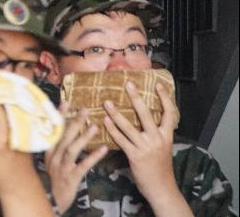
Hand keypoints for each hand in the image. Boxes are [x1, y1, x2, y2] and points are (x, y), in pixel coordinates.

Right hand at [45, 104, 107, 213]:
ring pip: (71, 150)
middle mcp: (53, 157)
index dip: (59, 116)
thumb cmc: (55, 179)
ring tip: (95, 127)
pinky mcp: (70, 178)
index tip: (66, 102)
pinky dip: (93, 156)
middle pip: (63, 137)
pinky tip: (104, 149)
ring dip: (83, 137)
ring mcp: (61, 168)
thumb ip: (58, 146)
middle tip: (85, 110)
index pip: (54, 130)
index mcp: (49, 151)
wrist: (52, 202)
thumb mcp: (52, 161)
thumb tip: (68, 128)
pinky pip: (83, 166)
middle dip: (74, 122)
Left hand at [103, 82, 178, 205]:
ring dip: (116, 114)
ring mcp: (146, 148)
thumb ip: (156, 132)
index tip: (158, 84)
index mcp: (167, 136)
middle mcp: (158, 139)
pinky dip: (112, 130)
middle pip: (146, 114)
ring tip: (107, 102)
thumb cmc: (160, 167)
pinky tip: (105, 121)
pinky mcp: (135, 156)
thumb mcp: (163, 147)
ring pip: (129, 126)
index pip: (169, 113)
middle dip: (136, 98)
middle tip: (128, 84)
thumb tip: (145, 116)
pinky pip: (121, 140)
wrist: (162, 189)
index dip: (165, 98)